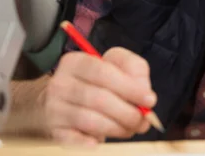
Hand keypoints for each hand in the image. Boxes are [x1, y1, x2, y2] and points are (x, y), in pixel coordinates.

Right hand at [42, 47, 156, 145]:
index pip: (103, 72)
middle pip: (98, 98)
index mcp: (76, 62)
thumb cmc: (99, 82)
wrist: (66, 101)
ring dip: (117, 128)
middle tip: (143, 121)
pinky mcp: (54, 130)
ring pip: (90, 120)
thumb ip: (135, 71)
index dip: (130, 87)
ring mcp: (54, 107)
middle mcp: (60, 83)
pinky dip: (89, 142)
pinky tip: (99, 141)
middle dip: (128, 112)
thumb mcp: (118, 67)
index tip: (150, 100)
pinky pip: (73, 140)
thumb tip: (145, 95)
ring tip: (130, 129)